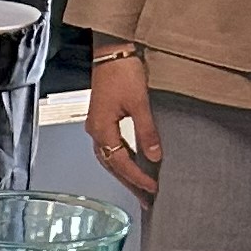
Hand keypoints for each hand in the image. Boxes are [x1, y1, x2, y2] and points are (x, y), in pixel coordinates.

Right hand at [86, 53, 160, 200]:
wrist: (112, 51)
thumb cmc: (122, 72)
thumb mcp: (139, 102)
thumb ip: (146, 131)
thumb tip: (154, 155)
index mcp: (102, 129)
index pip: (121, 163)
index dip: (138, 178)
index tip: (153, 189)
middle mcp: (96, 131)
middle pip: (113, 166)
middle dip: (130, 183)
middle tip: (146, 199)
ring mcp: (98, 125)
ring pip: (110, 158)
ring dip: (125, 174)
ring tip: (140, 187)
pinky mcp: (103, 119)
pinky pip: (111, 147)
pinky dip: (122, 159)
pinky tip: (132, 164)